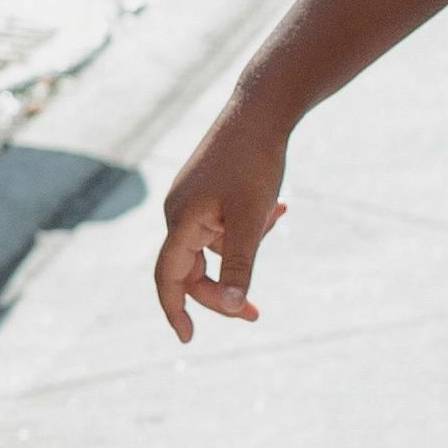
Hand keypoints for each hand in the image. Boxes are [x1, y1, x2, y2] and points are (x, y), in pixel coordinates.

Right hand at [154, 103, 289, 342]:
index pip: (169, 278)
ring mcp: (192, 199)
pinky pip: (224, 223)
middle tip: (256, 315)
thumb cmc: (255, 163)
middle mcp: (178, 212)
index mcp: (181, 222)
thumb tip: (232, 309)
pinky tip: (279, 207)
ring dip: (245, 245)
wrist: (262, 108)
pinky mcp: (208, 189)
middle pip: (193, 268)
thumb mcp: (252, 220)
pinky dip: (248, 225)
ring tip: (275, 211)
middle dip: (224, 290)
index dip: (176, 310)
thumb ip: (240, 265)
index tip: (188, 339)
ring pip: (215, 245)